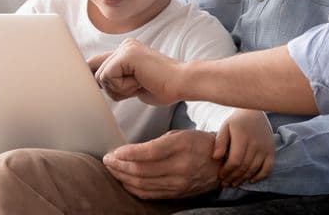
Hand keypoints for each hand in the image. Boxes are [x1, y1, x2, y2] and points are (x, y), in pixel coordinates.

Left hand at [91, 38, 183, 104]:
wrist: (181, 83)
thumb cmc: (162, 87)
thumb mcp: (132, 83)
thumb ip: (116, 79)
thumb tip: (96, 82)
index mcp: (126, 51)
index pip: (96, 64)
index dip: (95, 79)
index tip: (101, 87)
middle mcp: (124, 46)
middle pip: (96, 73)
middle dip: (114, 88)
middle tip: (137, 86)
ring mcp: (125, 48)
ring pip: (101, 77)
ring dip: (120, 89)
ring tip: (141, 83)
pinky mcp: (126, 55)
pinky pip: (108, 77)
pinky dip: (123, 87)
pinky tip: (140, 82)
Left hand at [102, 129, 220, 199]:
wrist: (220, 163)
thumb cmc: (198, 143)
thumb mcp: (180, 134)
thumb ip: (157, 143)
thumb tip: (131, 151)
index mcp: (181, 146)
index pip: (147, 152)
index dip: (126, 153)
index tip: (114, 152)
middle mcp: (180, 166)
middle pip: (141, 171)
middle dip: (119, 166)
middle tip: (108, 160)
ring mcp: (178, 183)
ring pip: (142, 184)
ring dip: (123, 178)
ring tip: (113, 170)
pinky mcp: (177, 193)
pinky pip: (149, 194)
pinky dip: (134, 188)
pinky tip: (126, 181)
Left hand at [213, 109, 274, 186]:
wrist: (255, 111)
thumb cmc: (237, 121)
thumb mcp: (225, 127)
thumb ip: (220, 141)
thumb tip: (216, 157)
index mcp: (242, 137)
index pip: (235, 161)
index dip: (227, 172)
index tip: (220, 176)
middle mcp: (255, 143)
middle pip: (244, 167)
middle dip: (233, 178)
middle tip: (226, 183)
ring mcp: (265, 148)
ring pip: (254, 170)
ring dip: (243, 179)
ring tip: (235, 183)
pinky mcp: (271, 151)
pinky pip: (268, 169)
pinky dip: (260, 177)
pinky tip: (250, 180)